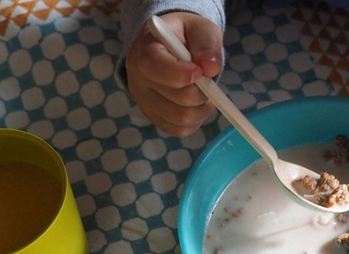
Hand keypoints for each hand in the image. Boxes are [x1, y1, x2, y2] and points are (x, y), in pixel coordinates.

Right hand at [126, 12, 222, 136]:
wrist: (171, 48)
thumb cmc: (185, 37)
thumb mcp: (199, 28)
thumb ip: (206, 42)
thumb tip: (210, 67)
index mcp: (144, 49)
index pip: (154, 66)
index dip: (183, 73)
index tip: (201, 71)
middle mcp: (137, 78)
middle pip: (179, 98)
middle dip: (203, 92)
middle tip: (208, 81)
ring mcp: (143, 101)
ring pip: (182, 119)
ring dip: (202, 109)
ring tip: (205, 93)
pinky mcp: (153, 117)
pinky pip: (180, 130)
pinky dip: (196, 121)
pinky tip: (196, 105)